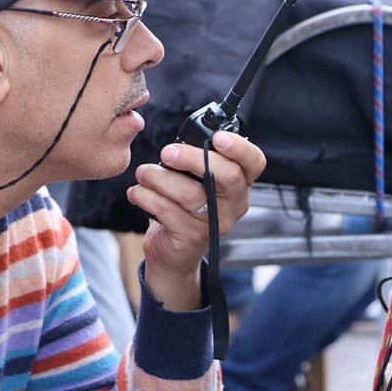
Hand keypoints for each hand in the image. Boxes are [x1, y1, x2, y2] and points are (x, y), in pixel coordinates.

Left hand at [127, 132, 265, 310]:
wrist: (174, 253)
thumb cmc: (184, 208)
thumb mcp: (198, 182)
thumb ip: (198, 161)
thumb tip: (180, 141)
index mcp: (239, 184)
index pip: (255, 162)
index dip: (240, 148)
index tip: (217, 137)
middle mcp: (234, 205)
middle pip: (227, 175)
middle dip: (193, 158)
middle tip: (168, 152)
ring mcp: (215, 223)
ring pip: (191, 193)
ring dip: (160, 178)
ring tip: (143, 173)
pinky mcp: (192, 237)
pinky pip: (167, 210)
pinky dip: (145, 196)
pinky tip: (136, 192)